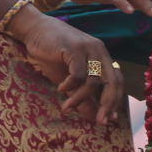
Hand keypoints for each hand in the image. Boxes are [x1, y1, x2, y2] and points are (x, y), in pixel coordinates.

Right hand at [7, 8, 124, 124]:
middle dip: (108, 104)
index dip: (115, 101)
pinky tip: (61, 88)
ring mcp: (88, 48)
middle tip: (100, 121)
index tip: (108, 119)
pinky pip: (78, 74)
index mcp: (102, 57)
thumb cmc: (52, 54)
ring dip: (80, 98)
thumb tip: (93, 117)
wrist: (35, 29)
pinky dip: (70, 85)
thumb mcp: (69, 80)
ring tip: (67, 106)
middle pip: (113, 81)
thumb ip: (82, 97)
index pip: (116, 81)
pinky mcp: (74, 48)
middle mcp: (99, 51)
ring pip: (93, 81)